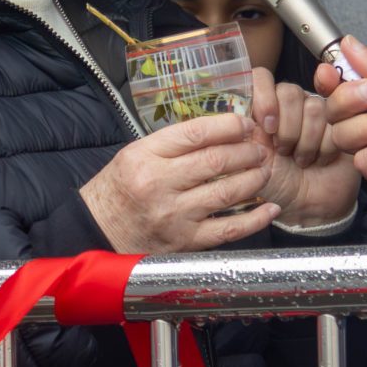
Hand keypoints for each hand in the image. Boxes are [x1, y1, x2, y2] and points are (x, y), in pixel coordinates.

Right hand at [79, 111, 278, 253]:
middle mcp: (159, 184)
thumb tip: (220, 130)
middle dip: (247, 151)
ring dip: (254, 179)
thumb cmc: (118, 190)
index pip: (196, 133)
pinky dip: (255, 219)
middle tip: (260, 148)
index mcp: (144, 156)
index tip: (246, 124)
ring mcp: (173, 216)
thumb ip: (172, 144)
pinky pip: (228, 229)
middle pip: (216, 160)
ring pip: (226, 192)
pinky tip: (270, 208)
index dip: (228, 126)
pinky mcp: (184, 242)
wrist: (96, 233)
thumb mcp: (134, 155)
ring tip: (265, 170)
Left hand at [249, 68, 360, 228]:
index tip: (267, 128)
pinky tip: (320, 161)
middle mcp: (287, 104)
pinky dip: (326, 148)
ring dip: (306, 141)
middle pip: (289, 90)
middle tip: (284, 152)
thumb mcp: (246, 163)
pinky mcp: (340, 124)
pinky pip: (336, 123)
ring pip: (314, 106)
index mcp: (261, 107)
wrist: (307, 207)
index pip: (260, 77)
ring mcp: (315, 112)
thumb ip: (239, 136)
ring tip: (301, 160)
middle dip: (287, 127)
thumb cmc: (274, 184)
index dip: (265, 97)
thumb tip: (236, 112)